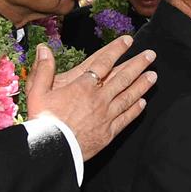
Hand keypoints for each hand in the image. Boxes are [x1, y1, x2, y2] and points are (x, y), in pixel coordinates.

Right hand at [25, 36, 157, 159]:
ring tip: (153, 76)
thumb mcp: (37, 92)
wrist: (51, 150)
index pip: (104, 63)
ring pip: (128, 97)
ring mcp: (106, 115)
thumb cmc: (43, 120)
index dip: (117, 50)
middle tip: (151, 55)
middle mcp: (99, 98)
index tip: (128, 41)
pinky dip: (135, 110)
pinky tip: (143, 103)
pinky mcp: (109, 132)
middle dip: (138, 65)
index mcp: (83, 86)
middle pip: (122, 78)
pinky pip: (126, 118)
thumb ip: (43, 69)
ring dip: (142, 85)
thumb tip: (43, 48)